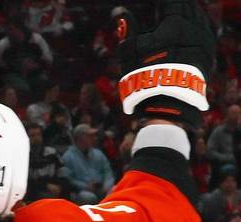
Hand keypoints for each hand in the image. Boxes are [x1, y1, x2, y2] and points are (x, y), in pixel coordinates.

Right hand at [113, 0, 213, 127]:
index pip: (171, 1)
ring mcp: (205, 41)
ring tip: (177, 13)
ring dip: (188, 12)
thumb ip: (128, 28)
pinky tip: (191, 26)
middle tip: (165, 6)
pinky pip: (206, 30)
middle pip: (188, 6)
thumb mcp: (130, 52)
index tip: (154, 4)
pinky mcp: (209, 53)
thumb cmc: (144, 77)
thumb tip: (120, 10)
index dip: (161, 1)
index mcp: (176, 23)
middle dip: (176, 5)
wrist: (169, 104)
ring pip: (199, 17)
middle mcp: (195, 28)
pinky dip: (197, 24)